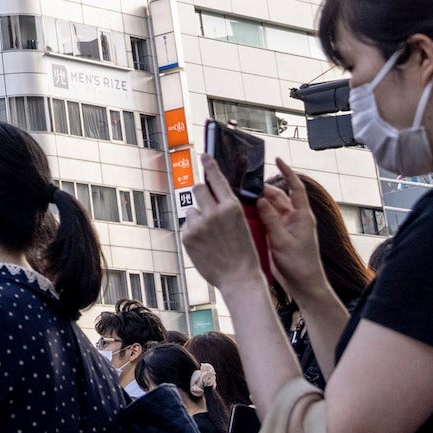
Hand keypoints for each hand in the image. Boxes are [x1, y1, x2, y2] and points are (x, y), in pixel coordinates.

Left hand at [179, 154, 263, 291]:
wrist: (239, 277)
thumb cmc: (244, 252)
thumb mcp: (244, 224)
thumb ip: (227, 208)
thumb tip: (213, 195)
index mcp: (232, 207)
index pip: (217, 179)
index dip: (209, 165)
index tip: (204, 155)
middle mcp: (214, 212)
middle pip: (197, 188)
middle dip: (201, 193)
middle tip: (206, 203)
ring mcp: (199, 224)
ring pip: (191, 209)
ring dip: (198, 216)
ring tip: (211, 235)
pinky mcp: (187, 236)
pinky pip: (187, 225)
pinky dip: (193, 231)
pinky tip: (205, 244)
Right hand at [256, 161, 328, 304]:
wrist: (304, 286)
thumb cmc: (299, 265)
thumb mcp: (282, 240)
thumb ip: (271, 219)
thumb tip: (260, 199)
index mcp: (302, 216)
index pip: (296, 188)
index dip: (287, 173)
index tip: (277, 160)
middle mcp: (295, 219)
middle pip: (279, 197)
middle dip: (264, 190)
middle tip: (247, 185)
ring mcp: (287, 227)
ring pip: (271, 209)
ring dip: (259, 204)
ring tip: (243, 198)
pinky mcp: (279, 236)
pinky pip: (267, 221)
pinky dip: (258, 216)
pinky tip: (245, 215)